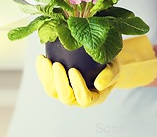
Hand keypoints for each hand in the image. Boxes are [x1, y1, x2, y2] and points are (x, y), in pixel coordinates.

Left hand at [36, 36, 156, 106]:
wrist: (100, 62)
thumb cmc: (108, 65)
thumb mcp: (114, 68)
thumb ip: (110, 75)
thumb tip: (98, 83)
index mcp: (93, 98)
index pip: (84, 98)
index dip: (77, 86)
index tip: (74, 70)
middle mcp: (77, 98)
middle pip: (65, 96)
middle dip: (59, 81)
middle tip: (57, 64)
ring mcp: (64, 92)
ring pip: (52, 91)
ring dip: (46, 76)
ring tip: (45, 60)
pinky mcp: (55, 84)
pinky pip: (45, 81)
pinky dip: (41, 70)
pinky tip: (41, 57)